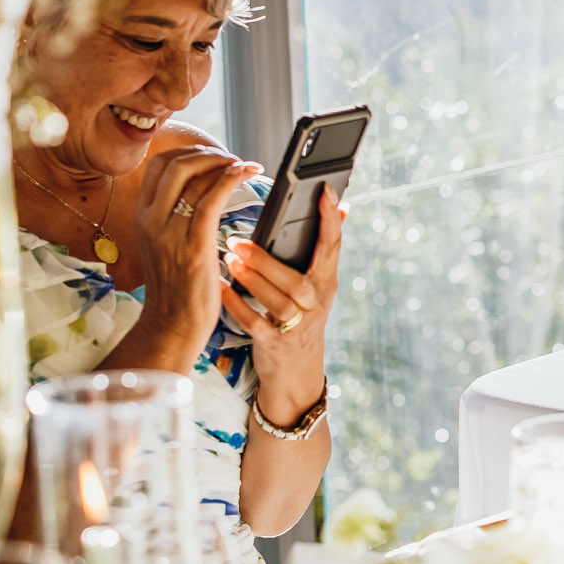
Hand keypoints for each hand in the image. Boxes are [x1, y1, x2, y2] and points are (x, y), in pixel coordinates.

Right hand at [125, 147, 260, 355]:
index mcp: (142, 216)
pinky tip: (247, 173)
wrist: (173, 324)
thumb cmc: (177, 285)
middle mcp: (150, 220)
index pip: (158, 165)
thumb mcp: (164, 243)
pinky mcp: (193, 246)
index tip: (214, 156)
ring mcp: (169, 233)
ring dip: (224, 162)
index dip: (189, 153)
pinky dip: (231, 179)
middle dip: (207, 153)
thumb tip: (201, 189)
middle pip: (173, 163)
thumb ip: (175, 216)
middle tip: (232, 159)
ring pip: (192, 176)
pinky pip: (211, 200)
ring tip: (246, 166)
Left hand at [222, 186, 343, 426]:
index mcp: (326, 281)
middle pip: (299, 280)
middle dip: (269, 261)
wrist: (296, 372)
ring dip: (253, 281)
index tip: (324, 192)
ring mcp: (297, 325)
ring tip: (228, 261)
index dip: (330, 219)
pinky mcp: (275, 343)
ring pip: (279, 302)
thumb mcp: (318, 285)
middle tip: (239, 241)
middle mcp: (316, 302)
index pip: (333, 245)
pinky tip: (220, 289)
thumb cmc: (301, 318)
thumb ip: (323, 250)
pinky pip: (256, 322)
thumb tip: (343, 209)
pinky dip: (237, 305)